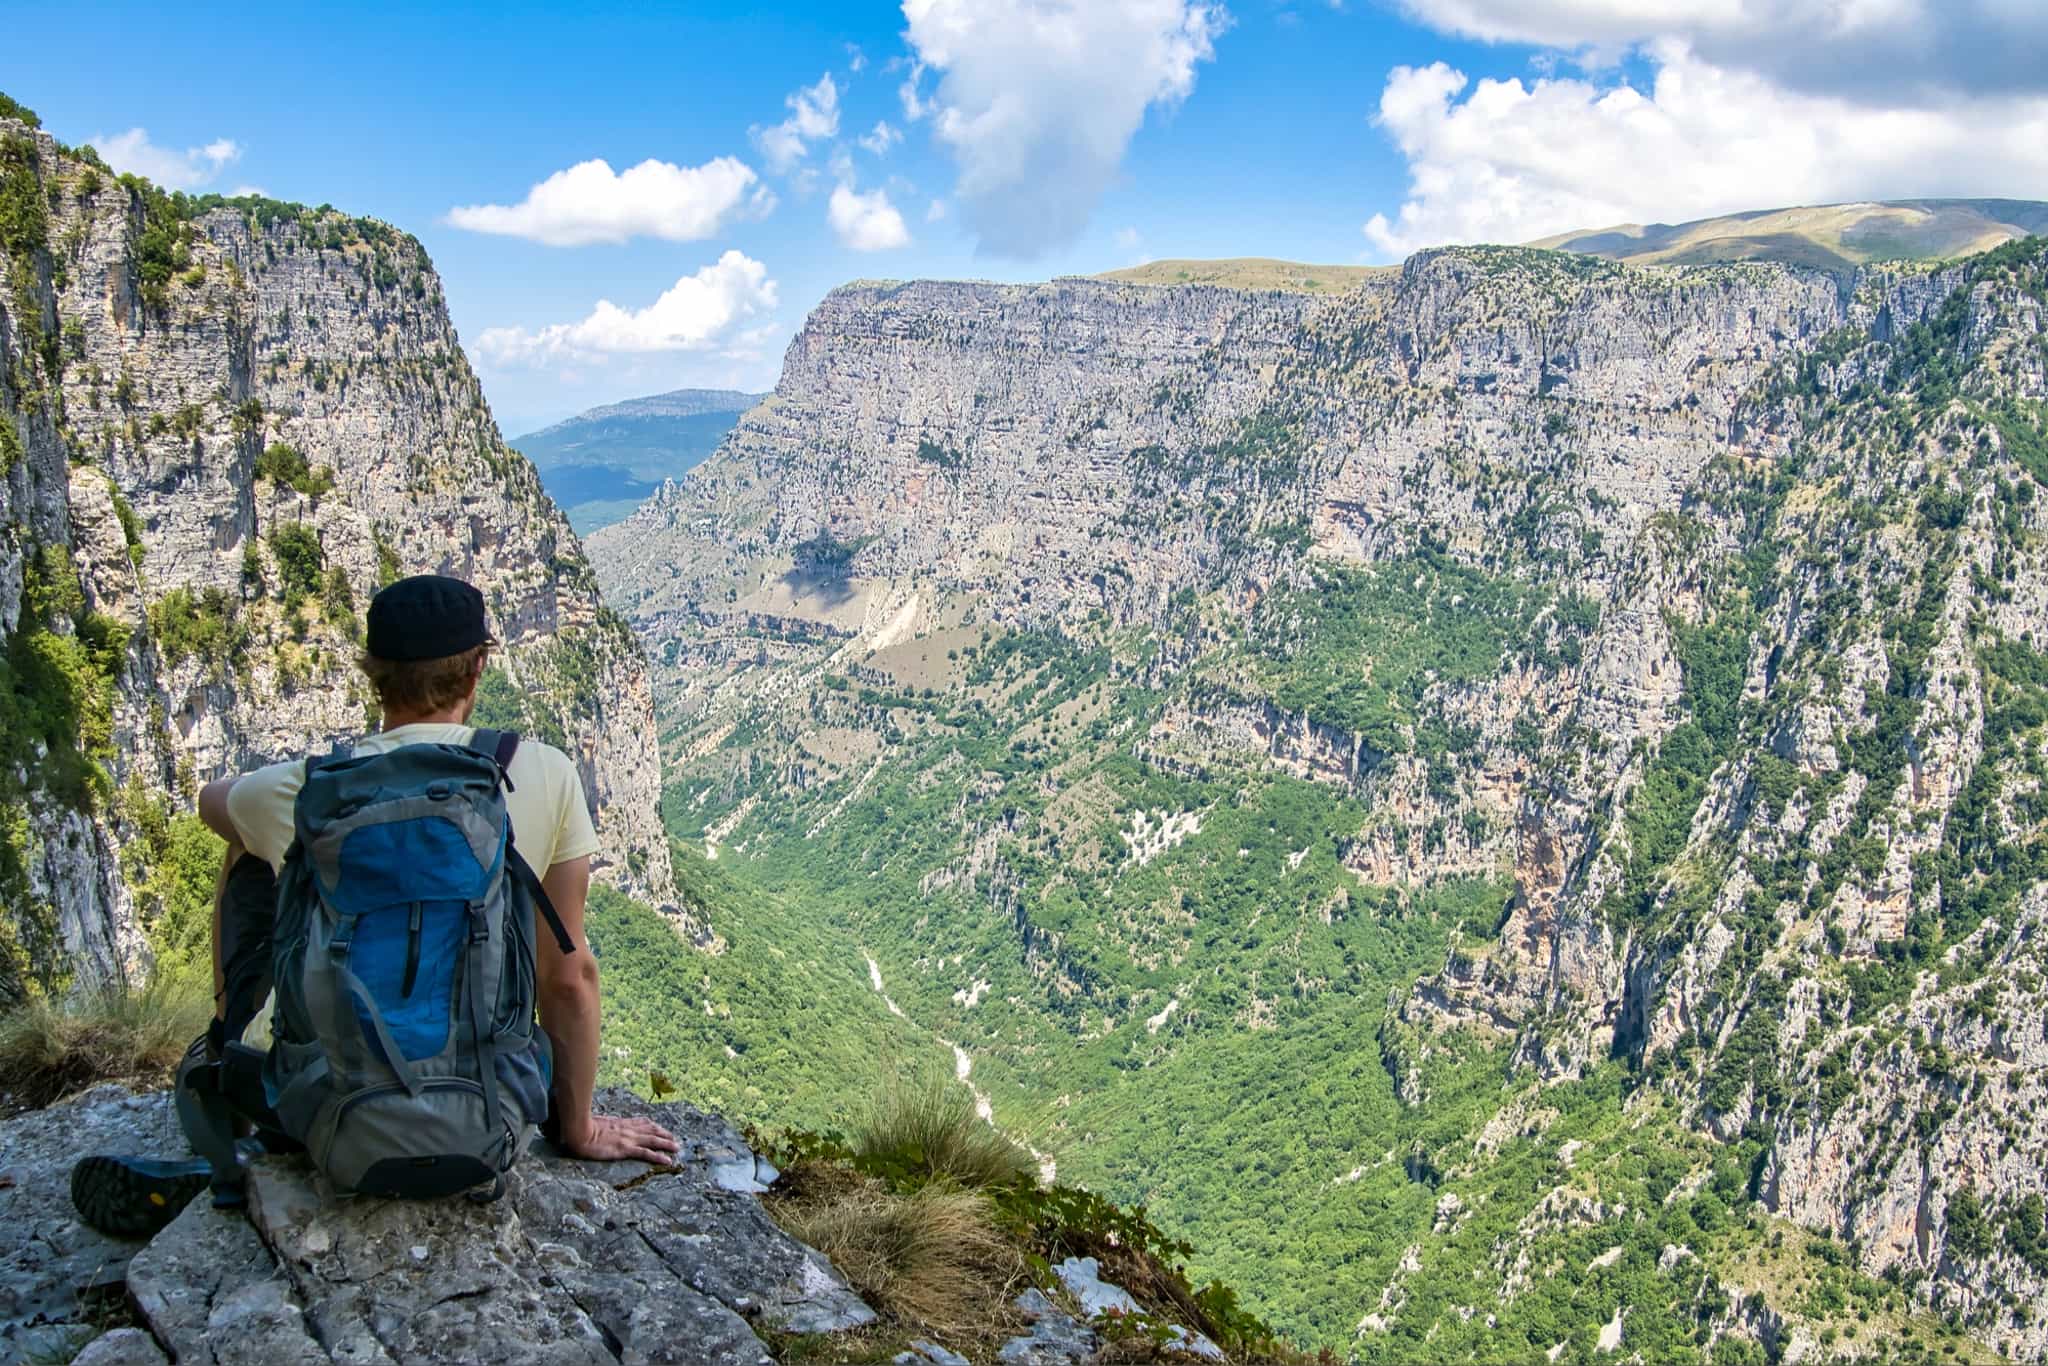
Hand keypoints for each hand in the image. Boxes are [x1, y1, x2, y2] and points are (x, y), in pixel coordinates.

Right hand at [559, 1113, 680, 1164]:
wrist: (579, 1132)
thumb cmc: (582, 1128)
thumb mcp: (596, 1124)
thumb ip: (604, 1126)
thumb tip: (603, 1127)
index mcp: (620, 1123)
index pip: (641, 1122)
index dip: (653, 1125)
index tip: (660, 1128)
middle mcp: (627, 1130)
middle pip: (651, 1130)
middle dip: (664, 1134)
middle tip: (674, 1139)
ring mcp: (628, 1139)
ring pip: (653, 1140)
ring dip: (667, 1144)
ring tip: (677, 1148)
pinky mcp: (625, 1149)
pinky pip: (646, 1153)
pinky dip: (659, 1157)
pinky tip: (667, 1161)